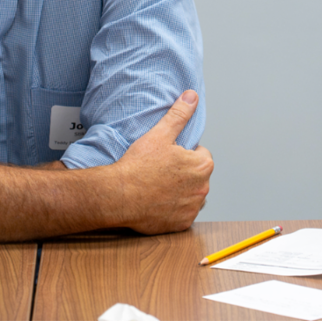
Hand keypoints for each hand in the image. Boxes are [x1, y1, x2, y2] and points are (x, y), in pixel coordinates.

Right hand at [114, 90, 213, 234]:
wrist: (119, 195)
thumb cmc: (138, 166)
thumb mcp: (160, 134)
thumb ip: (179, 115)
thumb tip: (191, 97)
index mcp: (202, 165)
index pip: (201, 155)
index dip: (184, 153)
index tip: (169, 156)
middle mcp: (203, 189)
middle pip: (197, 176)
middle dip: (184, 172)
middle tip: (161, 170)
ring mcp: (192, 208)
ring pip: (191, 195)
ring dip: (181, 192)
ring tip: (159, 186)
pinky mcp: (181, 224)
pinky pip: (182, 214)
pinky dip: (173, 209)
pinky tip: (158, 202)